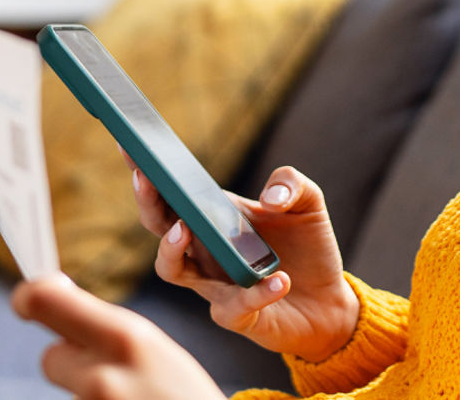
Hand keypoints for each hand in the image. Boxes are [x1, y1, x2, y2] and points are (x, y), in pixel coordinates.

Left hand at [12, 274, 224, 399]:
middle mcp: (101, 375)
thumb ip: (107, 329)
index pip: (43, 301)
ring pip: (71, 392)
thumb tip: (46, 293)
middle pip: (51, 357)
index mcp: (125, 337)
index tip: (32, 300)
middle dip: (72, 362)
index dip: (30, 296)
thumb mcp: (155, 350)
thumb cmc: (185, 397)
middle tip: (110, 372)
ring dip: (91, 396)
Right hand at [129, 158, 358, 361]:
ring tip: (185, 229)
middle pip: (160, 227)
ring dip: (171, 250)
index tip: (131, 144)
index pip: (174, 194)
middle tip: (147, 179)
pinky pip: (235, 306)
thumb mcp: (308, 203)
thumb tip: (269, 198)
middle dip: (148, 202)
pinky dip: (256, 293)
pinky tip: (279, 279)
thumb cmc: (308, 246)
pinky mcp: (238, 315)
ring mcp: (216, 284)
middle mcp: (205, 251)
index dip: (151, 172)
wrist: (329, 299)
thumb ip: (292, 184)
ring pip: (173, 270)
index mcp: (216, 218)